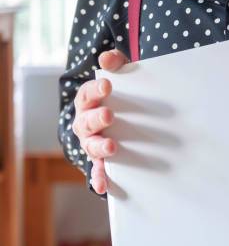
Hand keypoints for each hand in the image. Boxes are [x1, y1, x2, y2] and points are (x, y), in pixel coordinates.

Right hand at [72, 49, 127, 193]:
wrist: (125, 119)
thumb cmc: (122, 95)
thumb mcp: (122, 75)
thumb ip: (117, 63)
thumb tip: (108, 58)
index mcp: (88, 102)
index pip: (87, 94)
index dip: (95, 89)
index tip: (108, 84)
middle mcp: (85, 123)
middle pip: (86, 121)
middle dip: (97, 118)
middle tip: (110, 114)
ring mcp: (92, 143)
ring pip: (91, 145)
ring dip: (100, 147)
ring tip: (112, 147)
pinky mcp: (102, 160)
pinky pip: (98, 170)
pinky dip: (99, 178)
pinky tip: (102, 187)